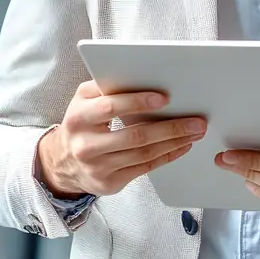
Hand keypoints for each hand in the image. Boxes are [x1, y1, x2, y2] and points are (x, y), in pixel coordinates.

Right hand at [37, 80, 206, 197]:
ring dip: (174, 142)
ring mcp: (98, 167)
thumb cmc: (82, 123)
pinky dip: (168, 156)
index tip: (164, 98)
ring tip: (195, 131)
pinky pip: (145, 168)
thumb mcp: (84, 100)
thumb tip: (144, 76)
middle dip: (170, 128)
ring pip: (144, 154)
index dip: (138, 102)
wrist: (63, 162)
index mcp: (79, 117)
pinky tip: (182, 145)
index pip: (111, 107)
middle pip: (135, 136)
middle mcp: (86, 145)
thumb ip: (107, 86)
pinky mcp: (110, 183)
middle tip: (196, 120)